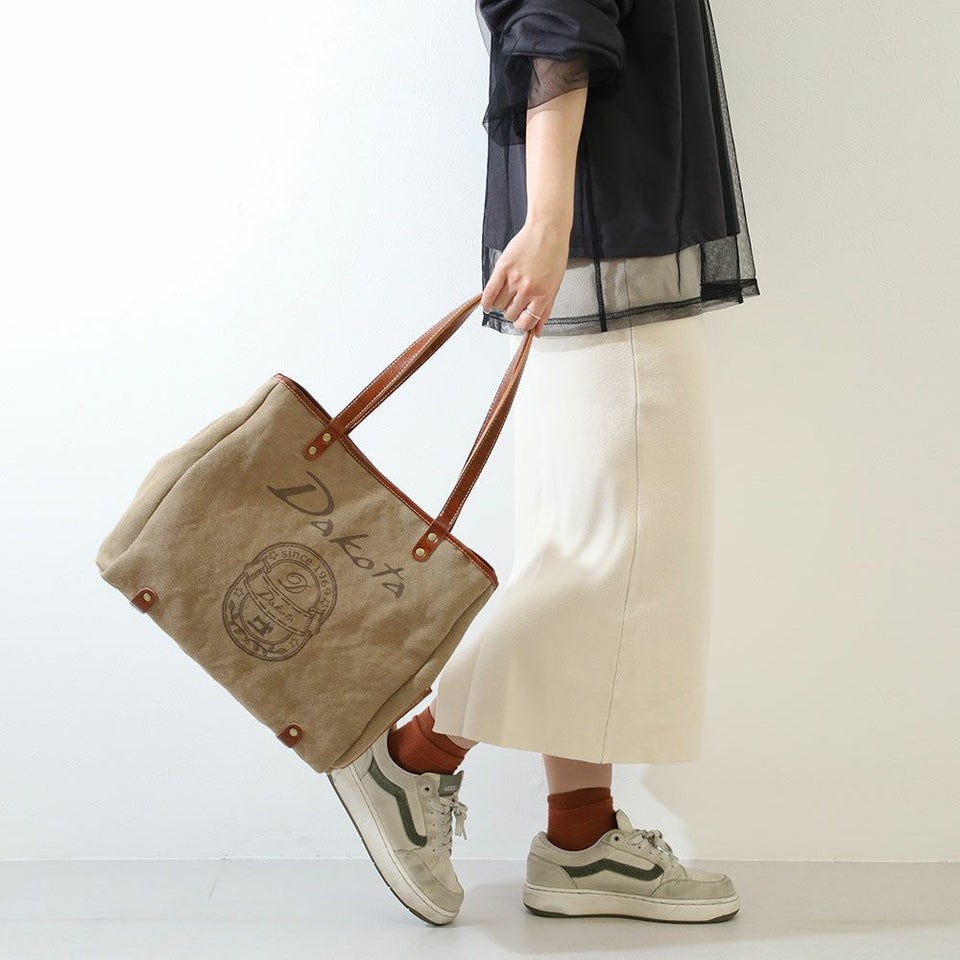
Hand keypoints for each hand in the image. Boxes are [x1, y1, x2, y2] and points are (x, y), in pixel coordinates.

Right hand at [480, 216, 569, 336]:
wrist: (548, 230)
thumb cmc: (554, 255)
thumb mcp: (555, 286)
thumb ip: (545, 310)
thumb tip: (537, 331)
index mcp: (543, 296)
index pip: (526, 322)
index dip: (521, 324)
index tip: (519, 320)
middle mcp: (528, 289)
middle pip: (510, 314)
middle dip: (511, 311)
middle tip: (514, 303)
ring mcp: (514, 279)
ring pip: (499, 305)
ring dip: (500, 304)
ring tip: (505, 296)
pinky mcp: (503, 268)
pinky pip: (489, 292)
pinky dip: (486, 301)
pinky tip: (487, 303)